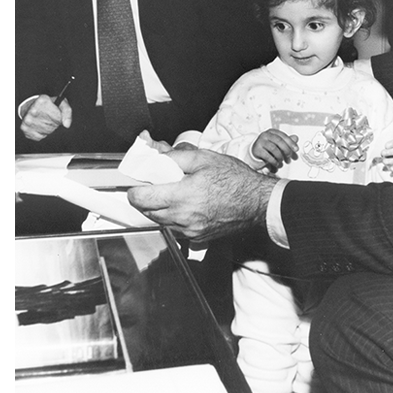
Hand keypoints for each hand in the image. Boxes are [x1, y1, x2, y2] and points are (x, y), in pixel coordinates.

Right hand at [18, 95, 70, 141]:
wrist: (29, 106)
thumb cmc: (46, 105)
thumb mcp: (60, 103)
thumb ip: (67, 111)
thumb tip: (67, 125)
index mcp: (42, 101)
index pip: (58, 118)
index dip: (59, 118)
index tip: (55, 114)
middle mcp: (33, 110)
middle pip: (52, 126)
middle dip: (53, 124)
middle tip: (49, 118)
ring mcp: (27, 120)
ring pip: (46, 132)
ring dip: (48, 129)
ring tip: (44, 121)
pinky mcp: (24, 128)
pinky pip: (39, 137)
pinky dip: (41, 134)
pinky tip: (39, 126)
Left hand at [129, 147, 277, 242]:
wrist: (258, 202)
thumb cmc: (236, 180)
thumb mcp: (203, 158)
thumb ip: (175, 157)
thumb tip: (156, 156)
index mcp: (182, 196)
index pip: (141, 199)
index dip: (134, 190)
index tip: (136, 184)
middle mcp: (183, 217)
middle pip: (148, 212)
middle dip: (146, 199)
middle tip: (154, 185)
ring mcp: (190, 230)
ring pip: (161, 221)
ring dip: (160, 209)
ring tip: (172, 193)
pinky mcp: (198, 237)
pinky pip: (176, 229)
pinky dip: (174, 218)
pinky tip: (185, 205)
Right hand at [250, 129, 297, 170]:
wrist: (256, 151)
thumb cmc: (269, 146)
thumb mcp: (278, 143)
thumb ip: (287, 141)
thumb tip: (296, 138)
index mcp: (272, 132)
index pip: (283, 136)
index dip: (291, 142)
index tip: (296, 149)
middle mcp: (266, 135)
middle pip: (278, 141)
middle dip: (286, 149)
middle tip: (289, 156)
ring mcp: (260, 142)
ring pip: (273, 148)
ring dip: (280, 156)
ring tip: (281, 161)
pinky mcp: (257, 150)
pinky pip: (267, 156)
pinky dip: (274, 161)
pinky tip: (276, 164)